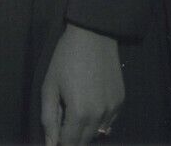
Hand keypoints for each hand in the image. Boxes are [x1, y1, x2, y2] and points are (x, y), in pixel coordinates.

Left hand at [40, 24, 123, 145]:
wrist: (93, 35)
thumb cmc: (65, 58)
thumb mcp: (50, 86)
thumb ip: (49, 118)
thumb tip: (50, 144)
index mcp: (79, 113)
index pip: (69, 143)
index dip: (58, 142)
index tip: (54, 135)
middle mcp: (99, 117)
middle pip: (84, 141)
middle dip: (71, 137)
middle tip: (62, 120)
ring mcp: (113, 110)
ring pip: (97, 133)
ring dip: (85, 130)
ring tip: (75, 110)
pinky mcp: (121, 102)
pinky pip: (109, 122)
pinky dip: (99, 121)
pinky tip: (90, 105)